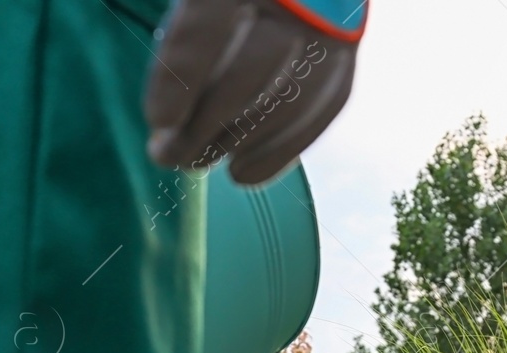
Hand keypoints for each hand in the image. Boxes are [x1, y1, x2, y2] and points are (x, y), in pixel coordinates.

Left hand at [145, 0, 364, 185]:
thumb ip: (187, 35)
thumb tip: (166, 116)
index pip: (207, 25)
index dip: (182, 80)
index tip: (160, 122)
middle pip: (244, 75)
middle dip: (200, 128)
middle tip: (167, 154)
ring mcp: (327, 25)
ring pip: (281, 103)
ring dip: (232, 145)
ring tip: (194, 163)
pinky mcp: (347, 51)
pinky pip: (317, 112)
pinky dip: (277, 153)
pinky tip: (241, 174)